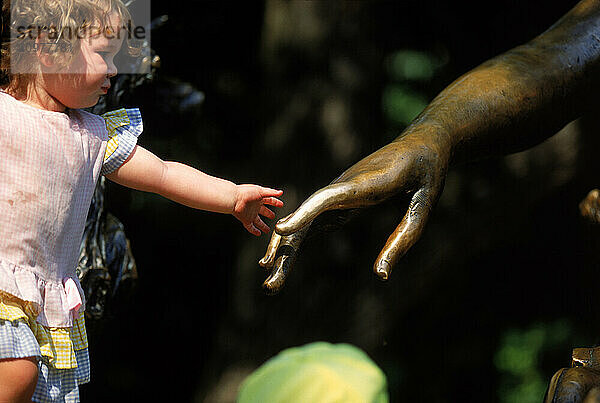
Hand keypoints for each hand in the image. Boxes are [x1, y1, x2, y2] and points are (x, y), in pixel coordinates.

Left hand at [233, 185, 283, 235]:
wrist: (234, 199)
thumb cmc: (245, 192)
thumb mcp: (261, 191)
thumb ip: (271, 192)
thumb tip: (280, 192)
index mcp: (259, 198)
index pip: (270, 200)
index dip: (276, 203)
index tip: (281, 204)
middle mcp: (255, 206)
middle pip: (264, 211)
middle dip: (269, 214)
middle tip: (273, 216)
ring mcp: (250, 214)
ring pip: (258, 221)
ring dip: (263, 226)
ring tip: (267, 230)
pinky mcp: (246, 219)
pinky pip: (251, 227)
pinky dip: (255, 231)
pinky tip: (258, 233)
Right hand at [259, 126, 450, 293]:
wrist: (421, 144)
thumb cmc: (426, 174)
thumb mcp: (424, 205)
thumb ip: (403, 239)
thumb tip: (381, 276)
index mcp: (365, 184)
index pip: (326, 199)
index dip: (303, 214)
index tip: (281, 230)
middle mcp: (342, 187)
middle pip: (305, 219)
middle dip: (284, 251)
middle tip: (270, 286)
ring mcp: (336, 192)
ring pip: (302, 222)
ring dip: (284, 251)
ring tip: (271, 284)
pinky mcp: (338, 199)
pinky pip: (311, 221)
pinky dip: (296, 240)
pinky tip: (284, 259)